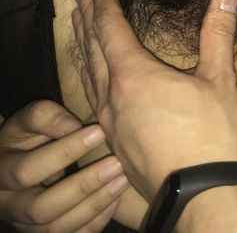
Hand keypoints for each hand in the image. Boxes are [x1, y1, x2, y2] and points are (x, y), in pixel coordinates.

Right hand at [0, 100, 128, 231]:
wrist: (20, 163)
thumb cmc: (29, 138)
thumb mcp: (28, 122)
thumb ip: (46, 117)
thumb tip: (73, 126)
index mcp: (2, 173)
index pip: (27, 170)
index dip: (65, 152)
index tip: (99, 132)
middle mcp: (10, 205)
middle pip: (40, 209)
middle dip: (82, 187)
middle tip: (116, 164)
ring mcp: (27, 225)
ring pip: (56, 228)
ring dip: (94, 205)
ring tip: (122, 179)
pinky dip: (97, 221)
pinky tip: (116, 198)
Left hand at [72, 0, 236, 200]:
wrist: (204, 194)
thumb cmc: (214, 135)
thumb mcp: (220, 80)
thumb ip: (217, 34)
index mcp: (135, 75)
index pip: (111, 28)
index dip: (104, 1)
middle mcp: (113, 97)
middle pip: (92, 47)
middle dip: (85, 16)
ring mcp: (110, 123)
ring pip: (88, 74)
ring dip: (83, 45)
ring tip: (78, 24)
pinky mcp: (116, 144)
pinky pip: (92, 99)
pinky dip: (89, 75)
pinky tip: (94, 79)